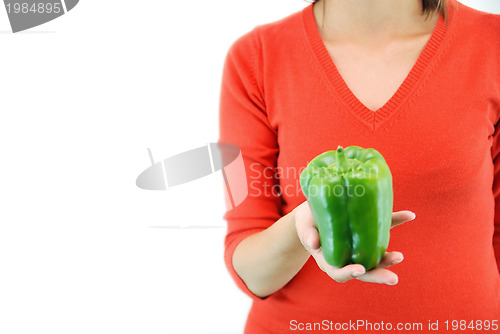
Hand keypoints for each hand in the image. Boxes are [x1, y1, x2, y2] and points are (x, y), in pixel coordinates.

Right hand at [293, 201, 415, 284]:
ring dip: (388, 258)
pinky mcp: (367, 232)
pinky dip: (397, 221)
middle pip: (363, 272)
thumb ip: (308, 235)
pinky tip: (409, 215)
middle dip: (378, 276)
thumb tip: (314, 243)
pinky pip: (382, 229)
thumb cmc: (306, 223)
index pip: (339, 273)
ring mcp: (358, 247)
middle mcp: (346, 258)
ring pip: (375, 257)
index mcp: (329, 260)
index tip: (360, 270)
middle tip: (393, 279)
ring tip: (399, 257)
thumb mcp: (303, 228)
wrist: (312, 213)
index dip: (350, 273)